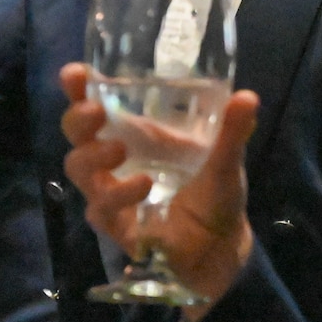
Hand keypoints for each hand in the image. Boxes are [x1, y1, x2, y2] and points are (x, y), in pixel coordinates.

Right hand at [59, 63, 257, 311]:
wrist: (220, 248)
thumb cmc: (215, 196)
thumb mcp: (225, 160)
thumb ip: (232, 131)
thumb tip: (247, 97)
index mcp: (136, 134)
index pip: (95, 103)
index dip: (78, 88)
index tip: (74, 73)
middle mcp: (116, 160)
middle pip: (76, 133)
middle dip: (78, 119)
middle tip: (95, 111)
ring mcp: (112, 191)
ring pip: (79, 168)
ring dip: (93, 156)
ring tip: (119, 150)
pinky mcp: (115, 224)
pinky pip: (100, 208)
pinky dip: (117, 195)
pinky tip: (142, 186)